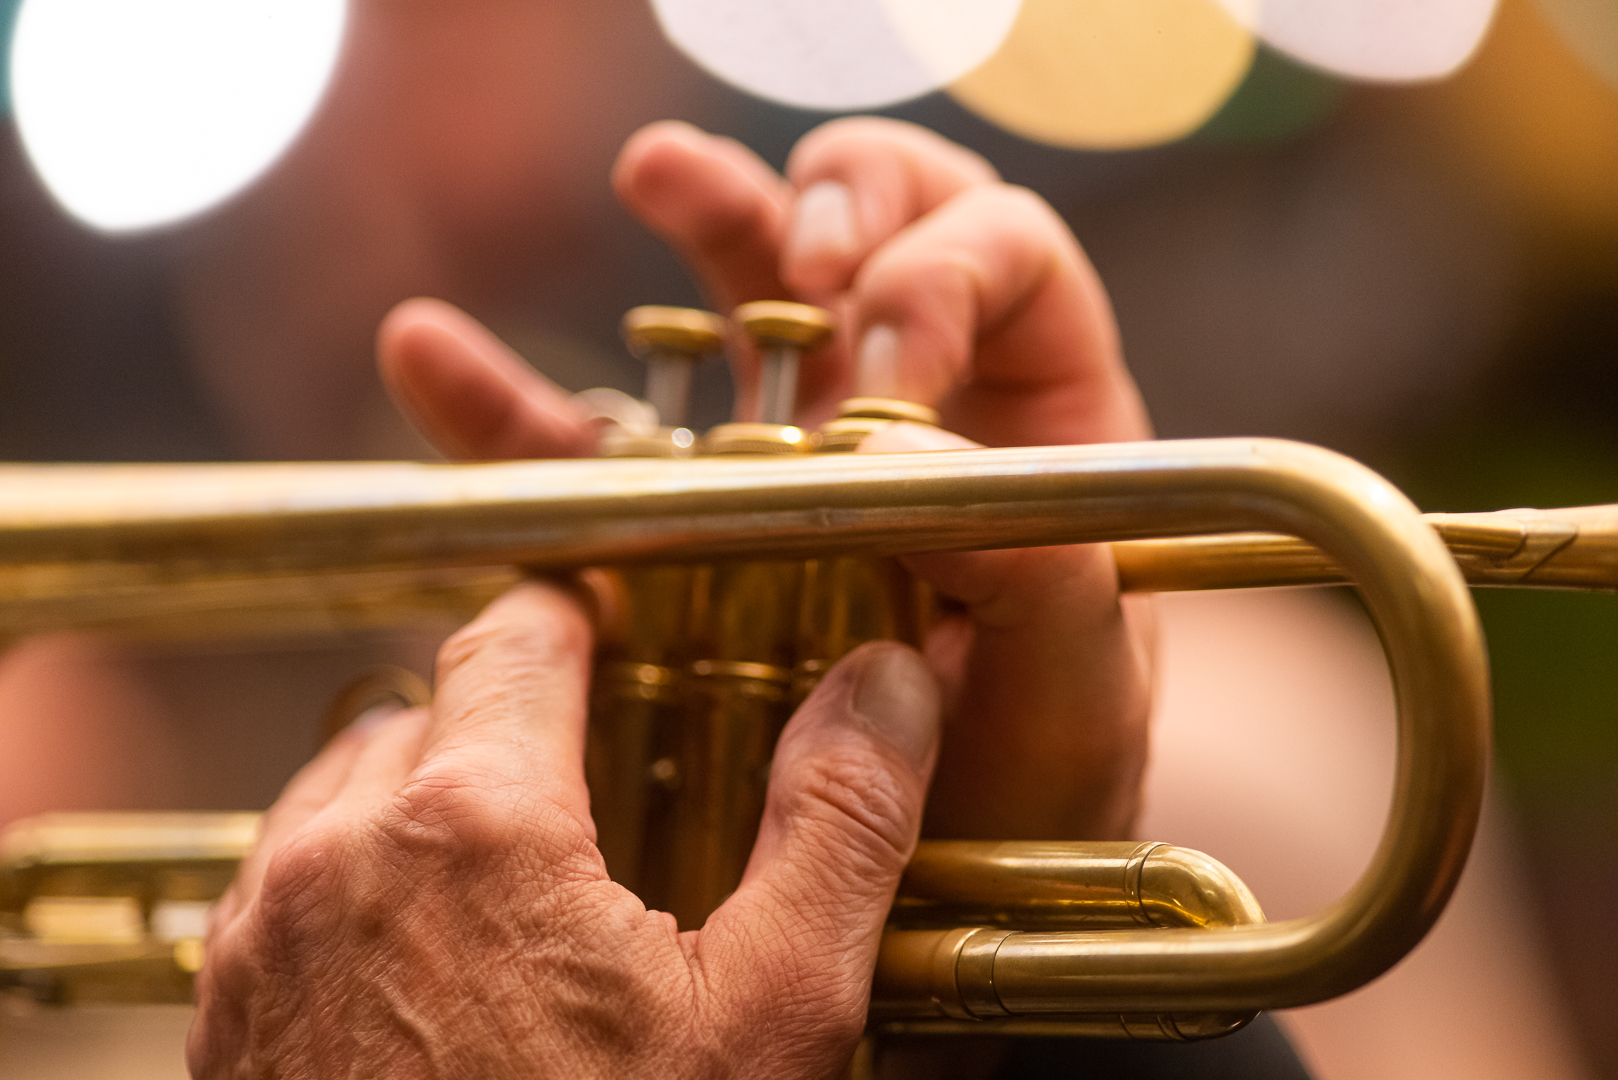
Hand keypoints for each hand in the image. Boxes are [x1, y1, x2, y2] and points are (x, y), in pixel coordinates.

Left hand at [189, 582, 940, 1077]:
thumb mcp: (772, 1014)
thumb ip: (839, 822)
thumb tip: (893, 679)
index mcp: (473, 821)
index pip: (518, 630)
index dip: (580, 620)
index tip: (619, 638)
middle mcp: (338, 853)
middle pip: (436, 705)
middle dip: (516, 726)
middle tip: (599, 795)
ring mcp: (263, 932)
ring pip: (351, 783)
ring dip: (429, 799)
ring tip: (520, 883)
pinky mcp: (226, 1007)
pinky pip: (289, 876)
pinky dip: (359, 880)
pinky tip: (438, 961)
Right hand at [377, 117, 1152, 839]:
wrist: (939, 903)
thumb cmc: (1039, 808)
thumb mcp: (1073, 709)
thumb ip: (1052, 591)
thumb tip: (934, 474)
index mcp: (1037, 425)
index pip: (1004, 257)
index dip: (946, 273)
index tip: (888, 369)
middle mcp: (915, 416)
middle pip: (878, 235)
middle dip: (830, 203)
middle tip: (801, 250)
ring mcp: (794, 456)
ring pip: (742, 298)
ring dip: (701, 217)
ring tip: (654, 174)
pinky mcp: (683, 526)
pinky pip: (597, 445)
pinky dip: (519, 403)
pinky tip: (436, 353)